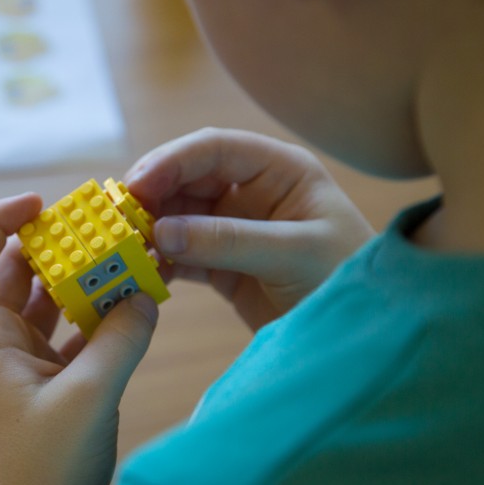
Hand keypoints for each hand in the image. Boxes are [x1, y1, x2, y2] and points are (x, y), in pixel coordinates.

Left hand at [0, 193, 158, 484]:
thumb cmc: (48, 476)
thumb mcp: (92, 399)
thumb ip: (120, 338)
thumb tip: (142, 294)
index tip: (39, 204)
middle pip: (8, 275)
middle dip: (48, 246)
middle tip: (93, 227)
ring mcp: (18, 370)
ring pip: (39, 305)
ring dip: (72, 281)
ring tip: (115, 259)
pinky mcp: (44, 391)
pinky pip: (63, 338)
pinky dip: (89, 319)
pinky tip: (124, 310)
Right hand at [126, 127, 374, 330]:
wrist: (367, 336)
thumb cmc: (346, 281)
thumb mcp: (293, 255)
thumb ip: (229, 240)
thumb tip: (162, 232)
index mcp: (279, 170)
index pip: (215, 149)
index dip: (171, 161)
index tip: (135, 185)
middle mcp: (252, 191)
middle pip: (187, 179)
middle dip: (151, 194)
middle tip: (116, 217)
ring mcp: (235, 226)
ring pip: (177, 215)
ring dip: (149, 228)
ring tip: (122, 246)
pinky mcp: (223, 264)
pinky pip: (181, 253)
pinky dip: (159, 261)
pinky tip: (140, 272)